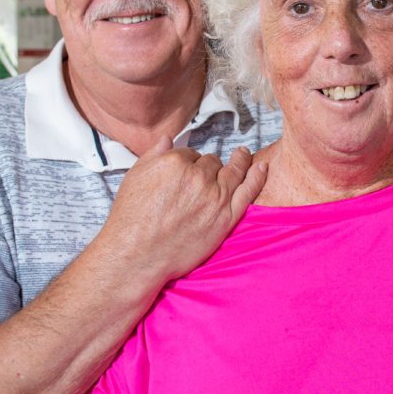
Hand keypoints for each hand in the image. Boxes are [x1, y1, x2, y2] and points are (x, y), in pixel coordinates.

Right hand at [97, 141, 267, 284]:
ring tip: (243, 155)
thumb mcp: (135, 176)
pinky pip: (248, 191)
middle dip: (209, 167)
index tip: (186, 172)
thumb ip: (154, 154)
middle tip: (205, 176)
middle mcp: (198, 177)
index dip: (188, 163)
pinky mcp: (226, 218)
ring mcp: (215, 197)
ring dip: (239, 161)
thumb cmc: (131, 218)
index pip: (190, 154)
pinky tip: (262, 167)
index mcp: (175, 162)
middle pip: (212, 163)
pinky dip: (257, 177)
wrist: (137, 254)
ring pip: (232, 172)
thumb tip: (169, 139)